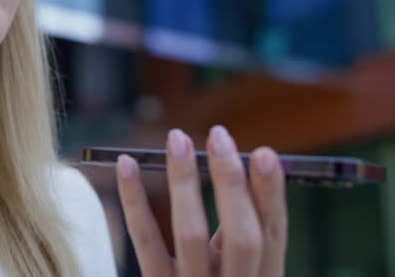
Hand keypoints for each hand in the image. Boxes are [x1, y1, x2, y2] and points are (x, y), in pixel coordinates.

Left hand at [116, 126, 287, 276]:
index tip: (265, 152)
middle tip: (219, 135)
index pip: (272, 235)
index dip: (270, 194)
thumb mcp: (239, 271)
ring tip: (177, 139)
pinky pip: (144, 241)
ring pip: (191, 234)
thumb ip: (240, 234)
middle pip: (241, 237)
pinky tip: (126, 164)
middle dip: (231, 183)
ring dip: (184, 182)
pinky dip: (134, 199)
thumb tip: (239, 165)